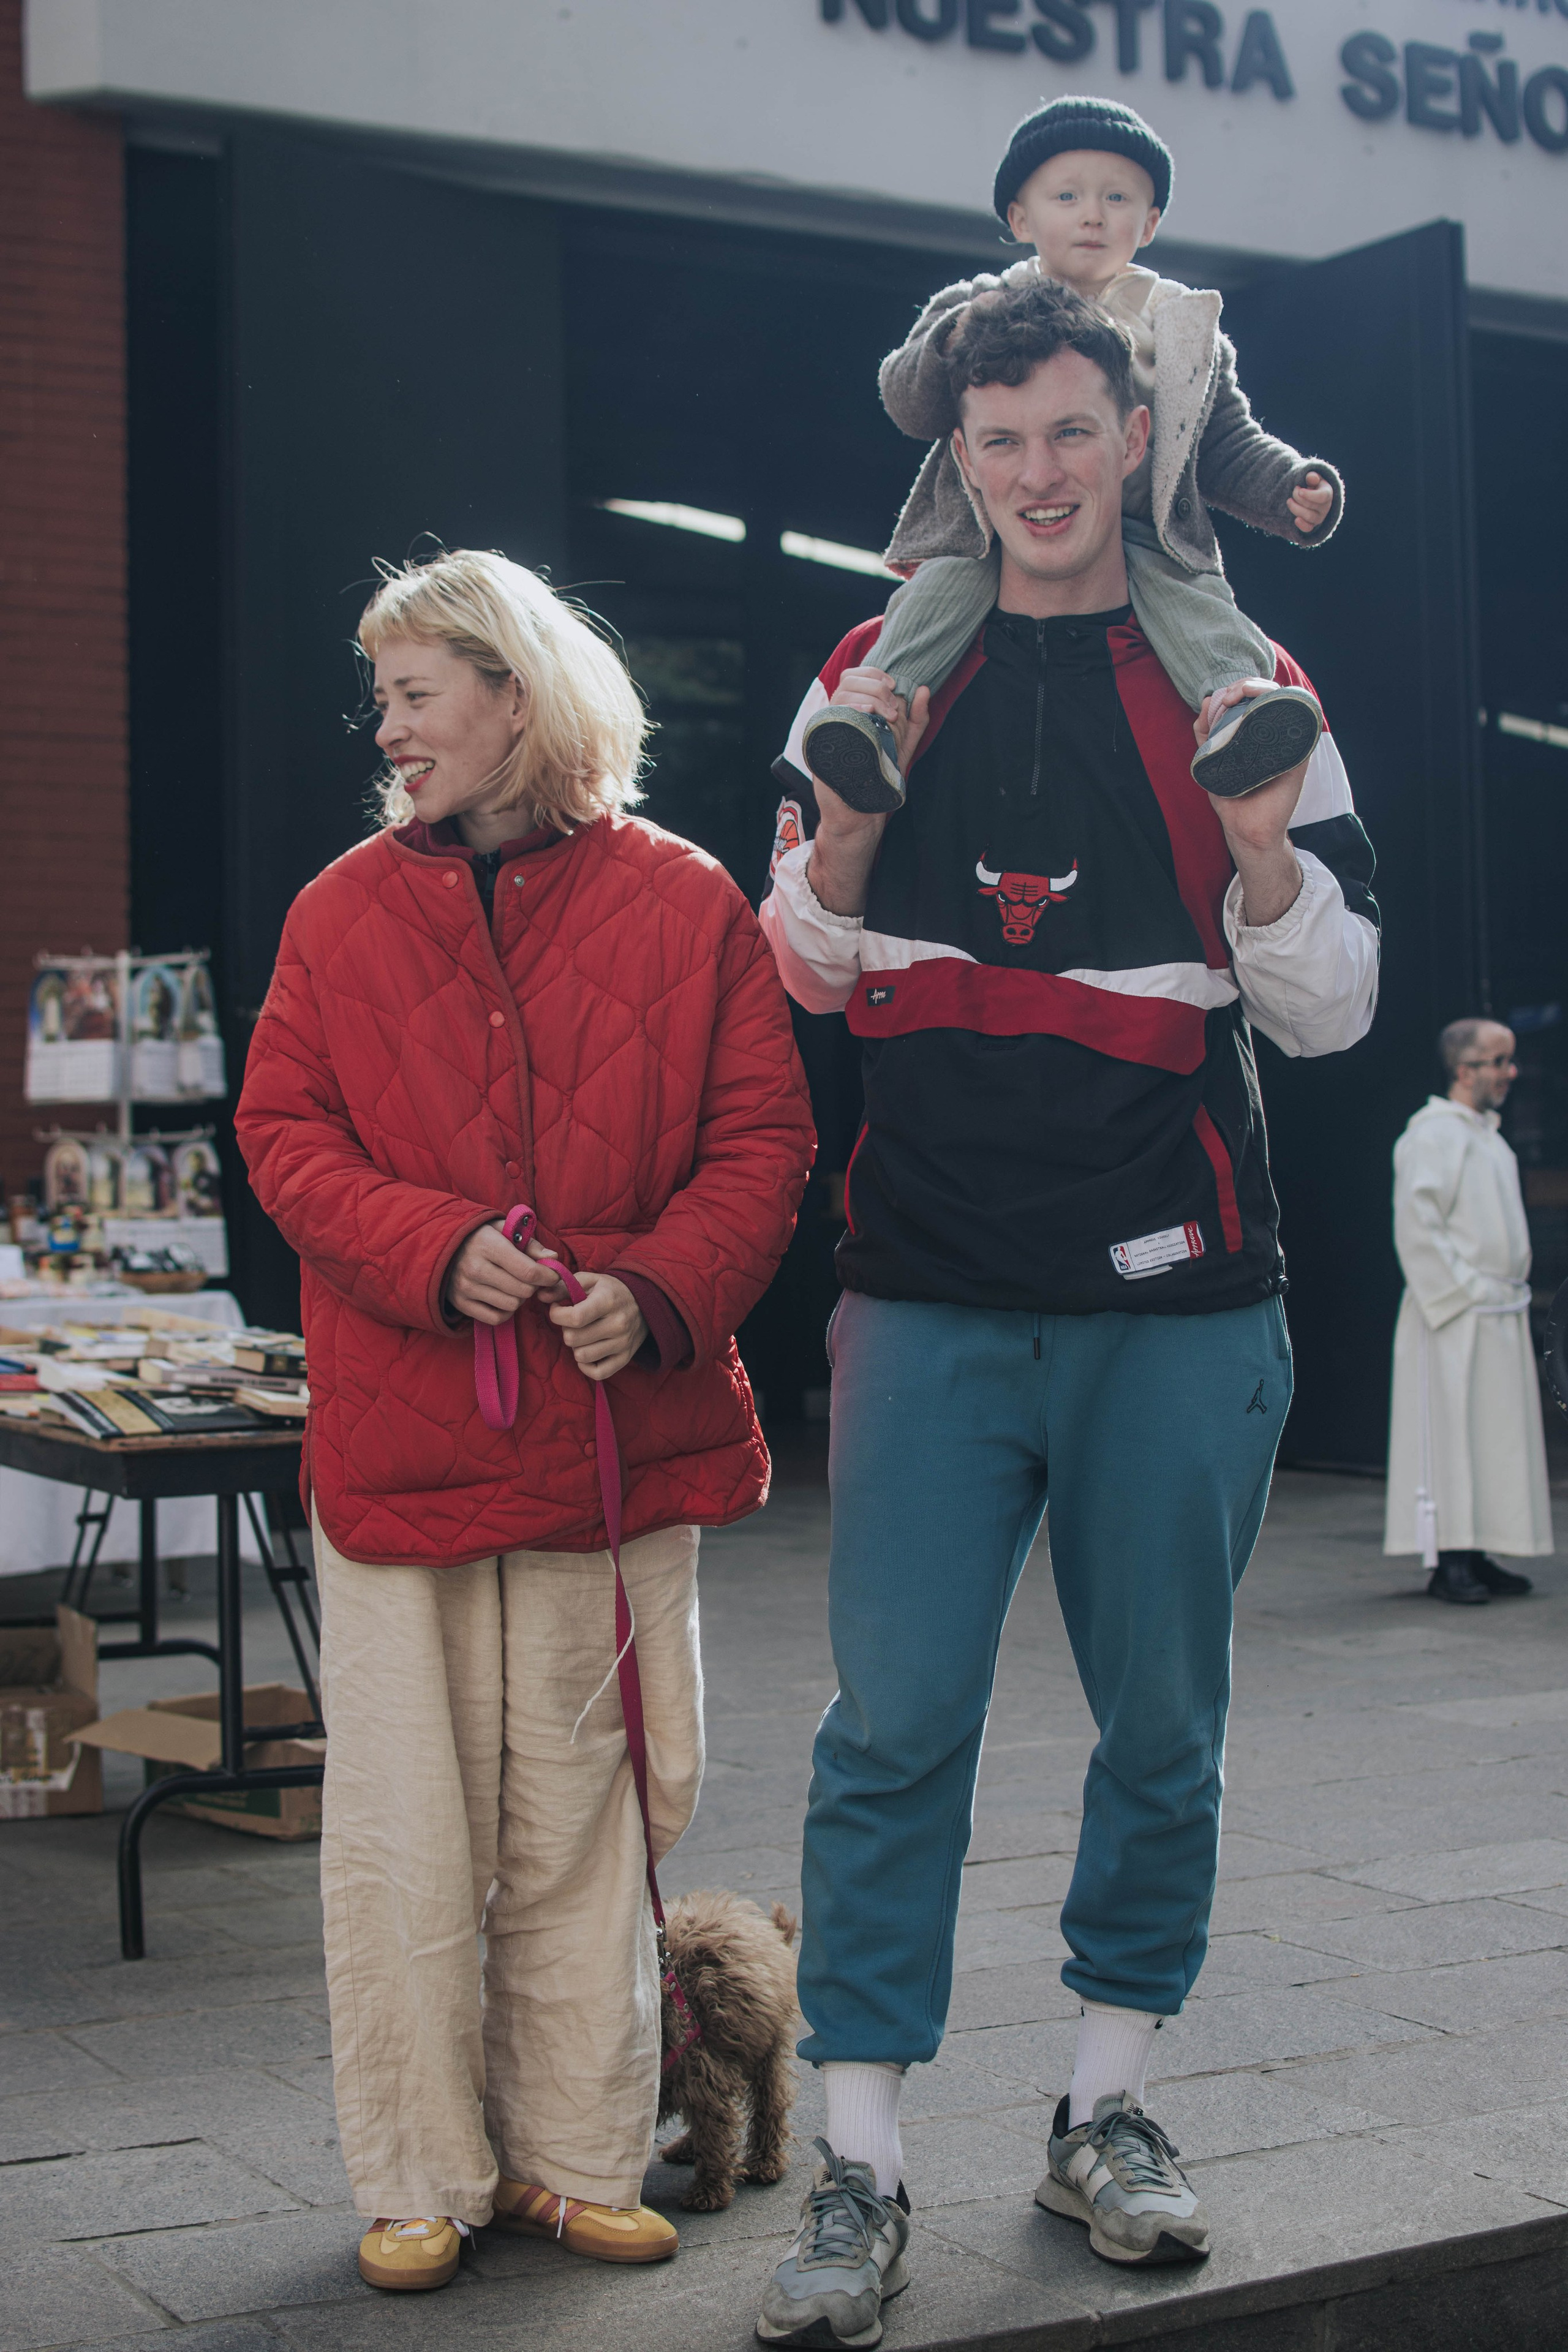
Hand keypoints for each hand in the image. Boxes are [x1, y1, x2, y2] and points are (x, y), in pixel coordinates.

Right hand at [446, 1222, 567, 1326]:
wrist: (442, 1246)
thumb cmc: (481, 1236)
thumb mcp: (504, 1229)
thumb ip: (530, 1243)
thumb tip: (553, 1258)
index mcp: (488, 1245)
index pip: (528, 1270)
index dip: (548, 1276)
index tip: (552, 1275)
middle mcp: (475, 1268)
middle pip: (523, 1290)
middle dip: (534, 1285)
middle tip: (530, 1278)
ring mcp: (466, 1288)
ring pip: (512, 1305)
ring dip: (520, 1298)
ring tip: (515, 1286)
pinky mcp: (461, 1304)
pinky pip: (496, 1318)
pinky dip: (506, 1312)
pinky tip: (505, 1298)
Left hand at [548, 1272, 648, 1382]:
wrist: (644, 1302)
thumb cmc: (609, 1291)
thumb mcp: (589, 1281)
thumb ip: (563, 1286)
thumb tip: (541, 1296)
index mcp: (608, 1301)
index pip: (575, 1318)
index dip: (557, 1315)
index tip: (557, 1309)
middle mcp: (618, 1324)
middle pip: (573, 1339)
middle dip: (565, 1330)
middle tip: (571, 1322)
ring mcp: (623, 1343)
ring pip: (582, 1356)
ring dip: (575, 1346)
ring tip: (581, 1334)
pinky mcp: (625, 1358)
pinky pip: (598, 1373)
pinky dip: (586, 1366)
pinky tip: (586, 1352)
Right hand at [806, 670, 930, 915]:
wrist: (861, 811)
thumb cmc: (879, 777)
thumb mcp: (903, 745)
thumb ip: (916, 719)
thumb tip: (923, 690)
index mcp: (852, 711)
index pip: (855, 675)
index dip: (874, 674)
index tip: (894, 687)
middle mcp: (837, 717)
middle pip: (848, 679)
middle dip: (876, 686)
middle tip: (893, 707)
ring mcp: (828, 729)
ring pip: (840, 693)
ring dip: (867, 695)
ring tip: (886, 714)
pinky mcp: (821, 743)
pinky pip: (830, 715)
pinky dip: (851, 707)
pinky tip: (868, 714)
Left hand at [1194, 680, 1306, 926]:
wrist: (1245, 828)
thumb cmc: (1231, 794)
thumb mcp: (1211, 758)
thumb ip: (1206, 732)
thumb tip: (1206, 700)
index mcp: (1255, 731)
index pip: (1250, 696)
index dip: (1234, 690)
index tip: (1218, 701)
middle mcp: (1273, 732)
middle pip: (1266, 691)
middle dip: (1244, 685)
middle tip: (1228, 697)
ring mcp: (1287, 741)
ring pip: (1284, 698)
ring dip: (1261, 688)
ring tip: (1239, 696)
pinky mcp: (1299, 754)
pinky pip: (1302, 721)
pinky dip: (1286, 705)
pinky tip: (1264, 704)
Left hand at [1287, 471, 1332, 535]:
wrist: (1311, 495)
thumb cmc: (1312, 484)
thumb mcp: (1313, 477)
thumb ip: (1312, 476)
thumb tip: (1311, 477)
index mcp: (1327, 493)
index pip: (1322, 497)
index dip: (1310, 495)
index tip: (1300, 490)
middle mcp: (1325, 507)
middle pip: (1311, 505)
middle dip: (1298, 497)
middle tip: (1295, 489)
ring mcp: (1319, 517)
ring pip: (1308, 516)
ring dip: (1295, 508)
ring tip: (1289, 500)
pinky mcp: (1312, 524)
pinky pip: (1308, 528)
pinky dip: (1302, 525)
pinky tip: (1296, 520)